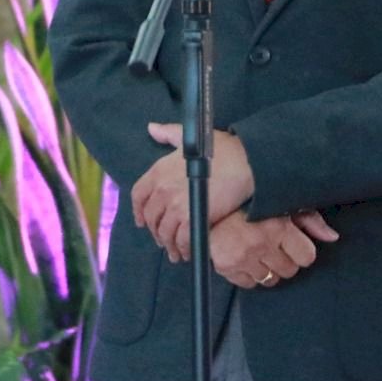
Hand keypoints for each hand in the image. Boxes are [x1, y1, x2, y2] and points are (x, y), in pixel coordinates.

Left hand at [132, 123, 255, 260]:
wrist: (244, 162)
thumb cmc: (220, 149)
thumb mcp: (187, 137)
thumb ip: (167, 134)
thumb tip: (151, 128)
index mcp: (159, 170)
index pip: (138, 195)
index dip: (138, 211)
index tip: (141, 221)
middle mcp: (163, 189)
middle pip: (151, 217)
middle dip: (156, 231)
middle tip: (163, 240)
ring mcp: (176, 205)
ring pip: (165, 232)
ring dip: (169, 244)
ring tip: (175, 252)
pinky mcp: (192, 219)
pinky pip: (182, 240)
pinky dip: (183, 248)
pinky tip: (188, 252)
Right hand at [211, 209, 340, 288]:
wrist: (207, 201)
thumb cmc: (249, 202)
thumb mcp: (283, 204)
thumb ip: (310, 220)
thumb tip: (332, 237)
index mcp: (278, 227)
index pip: (307, 257)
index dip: (302, 250)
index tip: (293, 243)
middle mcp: (261, 244)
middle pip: (290, 271)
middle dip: (285, 259)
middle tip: (274, 246)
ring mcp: (242, 258)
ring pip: (270, 280)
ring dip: (267, 268)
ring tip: (260, 251)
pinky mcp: (226, 267)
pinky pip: (249, 284)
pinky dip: (249, 274)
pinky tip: (246, 257)